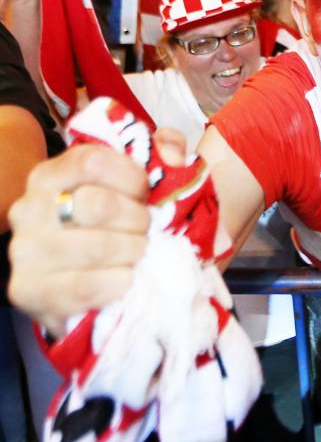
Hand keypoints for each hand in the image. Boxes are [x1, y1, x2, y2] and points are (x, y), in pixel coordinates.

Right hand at [5, 131, 188, 336]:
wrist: (66, 278)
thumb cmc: (105, 222)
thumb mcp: (131, 177)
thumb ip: (162, 150)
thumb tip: (174, 158)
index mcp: (50, 175)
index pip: (94, 162)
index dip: (132, 177)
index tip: (145, 194)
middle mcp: (29, 208)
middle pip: (99, 205)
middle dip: (137, 219)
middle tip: (146, 229)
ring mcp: (25, 251)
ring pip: (98, 247)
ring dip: (132, 251)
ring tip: (138, 253)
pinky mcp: (31, 292)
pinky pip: (86, 286)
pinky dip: (117, 283)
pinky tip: (126, 278)